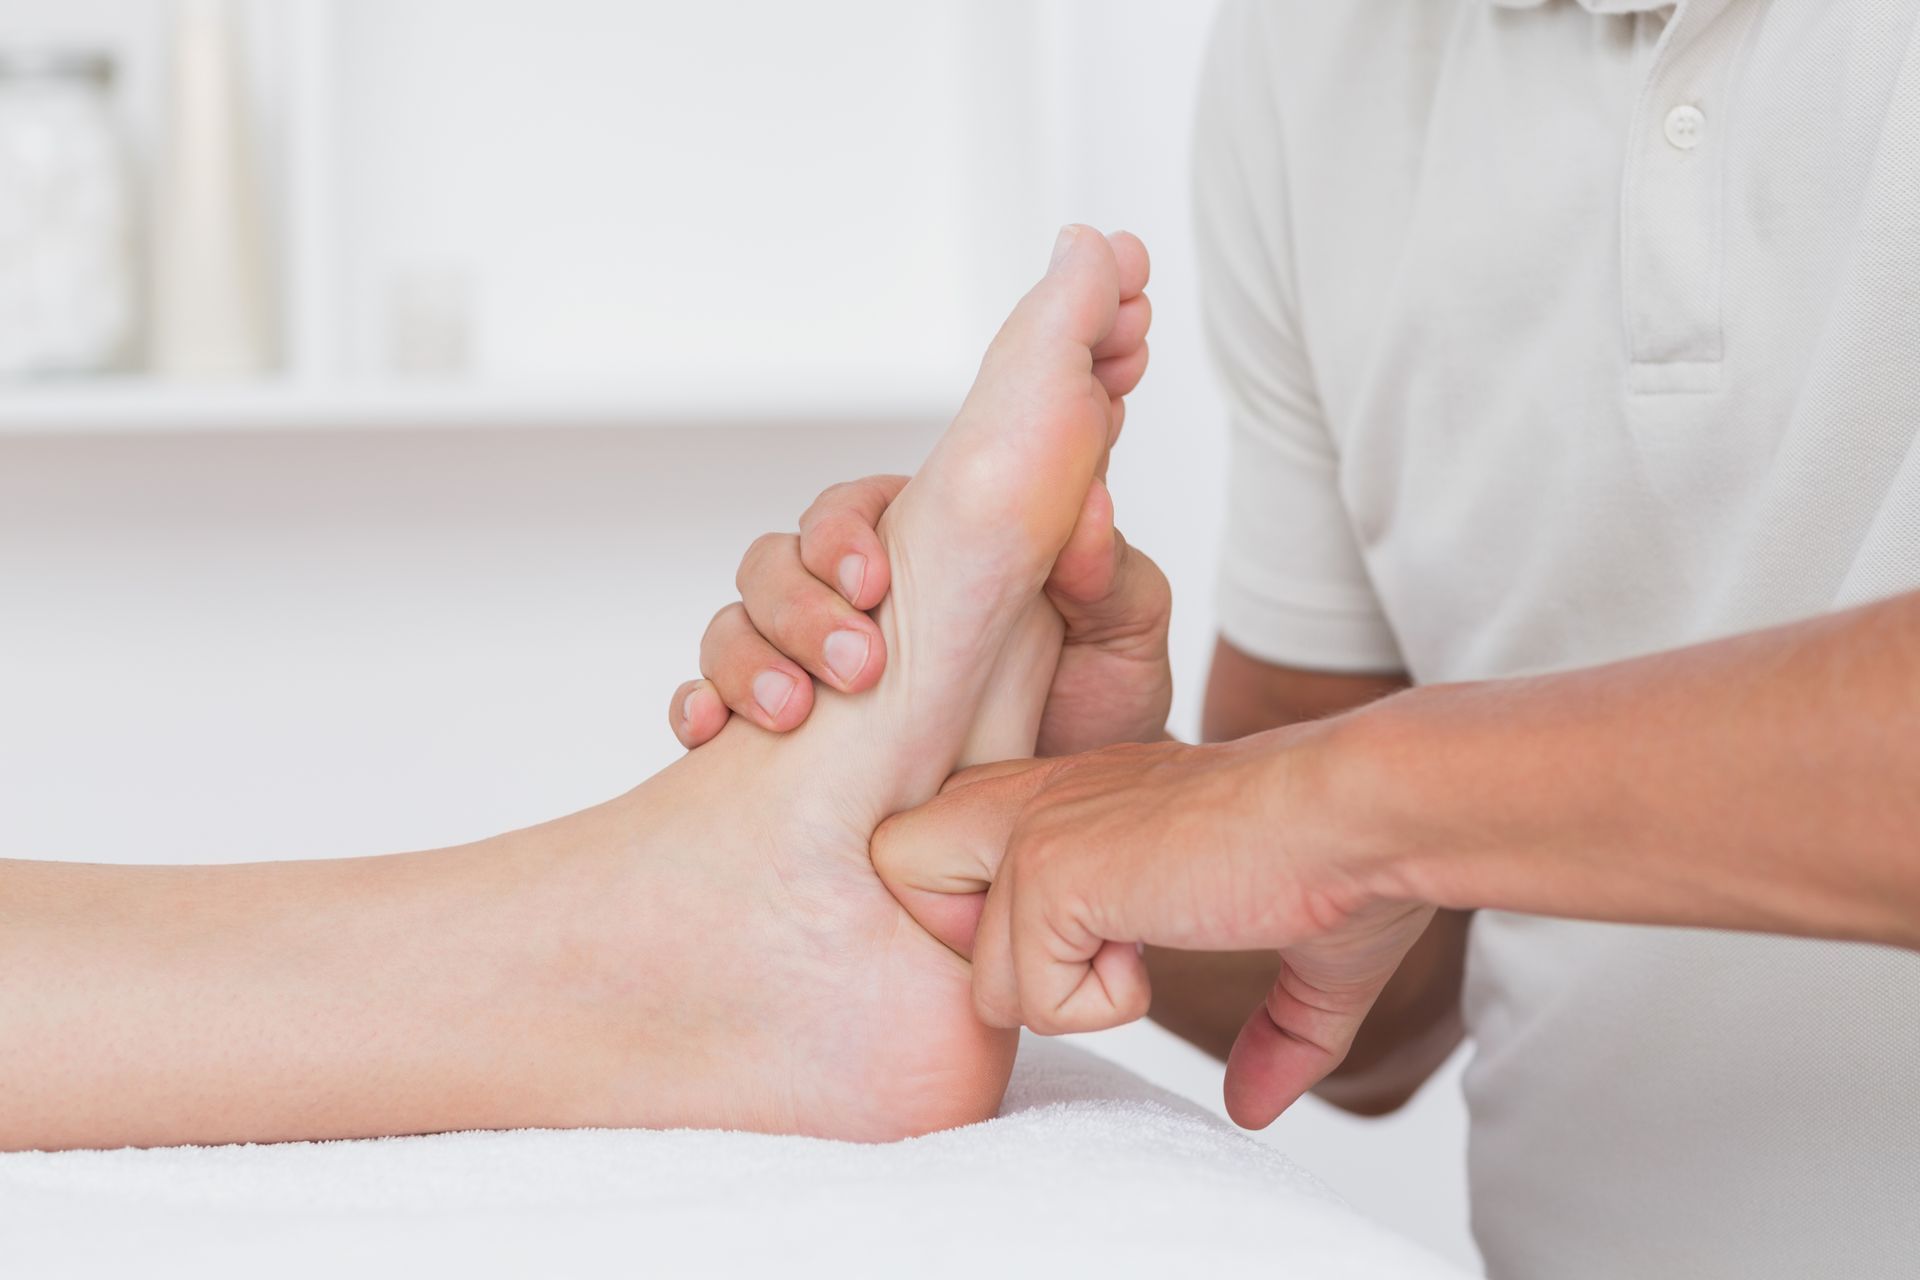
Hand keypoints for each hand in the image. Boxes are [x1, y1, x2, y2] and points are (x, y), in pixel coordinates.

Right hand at [668, 466, 1172, 754]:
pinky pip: (706, 705)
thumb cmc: (1101, 719)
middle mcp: (854, 601)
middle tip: (852, 666)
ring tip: (786, 714)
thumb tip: (1085, 504)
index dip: (845, 535)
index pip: (853, 509)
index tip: (873, 584)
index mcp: (925, 551)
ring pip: (733, 628)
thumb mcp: (1125, 641)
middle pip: (776, 563)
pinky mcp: (782, 743)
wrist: (1075, 828)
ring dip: (745, 661)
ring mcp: (808, 667)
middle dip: (797, 607)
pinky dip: (696, 710)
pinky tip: (711, 737)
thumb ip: (1105, 572)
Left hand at [870, 729, 1433, 1128]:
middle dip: (975, 945)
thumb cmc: (1341, 857)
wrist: (1361, 813)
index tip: (1097, 935)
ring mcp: (1032, 832)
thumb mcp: (1298, 955)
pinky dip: (1100, 1004)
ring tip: (1151, 944)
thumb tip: (1255, 1105)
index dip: (991, 918)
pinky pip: (1024, 996)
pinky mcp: (1049, 872)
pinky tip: (1159, 943)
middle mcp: (1034, 800)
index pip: (948, 847)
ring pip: (977, 979)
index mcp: (1074, 799)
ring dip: (1069, 998)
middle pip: (898, 867)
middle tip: (1080, 949)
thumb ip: (1268, 1029)